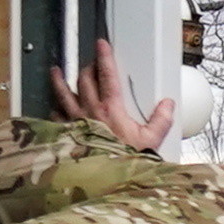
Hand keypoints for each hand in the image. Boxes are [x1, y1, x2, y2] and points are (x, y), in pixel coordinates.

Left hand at [49, 37, 177, 153]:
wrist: (104, 179)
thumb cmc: (125, 160)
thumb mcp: (151, 141)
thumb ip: (161, 121)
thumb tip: (168, 105)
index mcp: (111, 108)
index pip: (107, 75)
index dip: (104, 57)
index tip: (101, 44)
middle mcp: (90, 110)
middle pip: (84, 79)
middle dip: (87, 68)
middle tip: (90, 64)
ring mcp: (74, 121)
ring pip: (63, 93)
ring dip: (60, 81)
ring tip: (55, 71)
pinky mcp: (65, 133)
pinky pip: (56, 117)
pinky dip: (56, 110)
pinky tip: (55, 107)